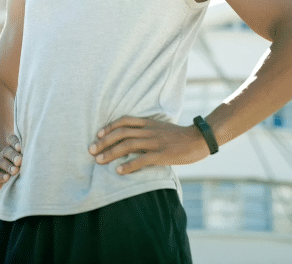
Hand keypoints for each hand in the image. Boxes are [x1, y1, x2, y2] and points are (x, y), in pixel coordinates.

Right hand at [0, 134, 21, 191]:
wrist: (5, 182)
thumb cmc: (20, 170)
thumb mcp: (24, 162)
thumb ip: (25, 158)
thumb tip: (26, 160)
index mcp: (12, 148)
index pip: (12, 140)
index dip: (15, 142)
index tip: (19, 147)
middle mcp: (3, 154)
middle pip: (7, 150)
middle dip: (13, 155)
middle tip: (19, 161)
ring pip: (1, 162)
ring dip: (8, 166)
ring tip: (15, 170)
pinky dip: (0, 176)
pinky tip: (6, 178)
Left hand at [89, 116, 210, 174]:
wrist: (199, 139)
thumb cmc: (179, 136)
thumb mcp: (161, 127)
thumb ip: (147, 130)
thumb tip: (131, 138)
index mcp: (149, 122)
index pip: (124, 121)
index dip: (109, 127)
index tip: (97, 135)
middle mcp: (150, 130)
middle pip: (121, 133)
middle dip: (104, 142)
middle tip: (91, 151)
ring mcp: (155, 142)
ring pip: (128, 145)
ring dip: (111, 153)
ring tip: (99, 161)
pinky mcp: (162, 154)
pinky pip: (142, 159)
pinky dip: (128, 165)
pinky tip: (119, 171)